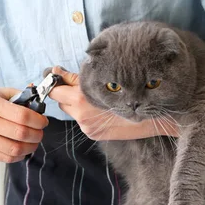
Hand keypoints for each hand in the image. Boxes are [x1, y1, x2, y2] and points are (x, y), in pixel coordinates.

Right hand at [0, 87, 48, 162]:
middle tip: (40, 133)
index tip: (43, 121)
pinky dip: (18, 155)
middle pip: (22, 133)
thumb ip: (19, 96)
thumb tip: (38, 102)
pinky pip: (5, 157)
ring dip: (30, 147)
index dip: (39, 120)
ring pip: (15, 149)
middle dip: (37, 135)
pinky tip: (21, 149)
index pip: (24, 116)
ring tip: (33, 142)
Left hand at [48, 66, 177, 139]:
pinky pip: (80, 119)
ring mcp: (86, 126)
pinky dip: (84, 111)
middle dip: (64, 90)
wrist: (152, 118)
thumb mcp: (104, 80)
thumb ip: (78, 78)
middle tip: (75, 82)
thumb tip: (57, 71)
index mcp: (82, 98)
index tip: (53, 72)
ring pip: (69, 109)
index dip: (53, 79)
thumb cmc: (132, 94)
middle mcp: (81, 114)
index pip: (55, 88)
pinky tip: (99, 106)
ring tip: (92, 95)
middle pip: (60, 99)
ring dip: (74, 101)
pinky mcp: (91, 133)